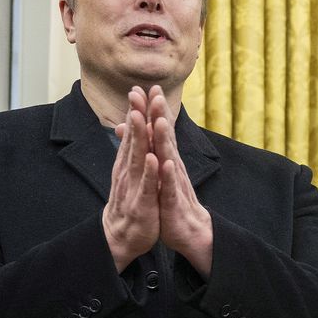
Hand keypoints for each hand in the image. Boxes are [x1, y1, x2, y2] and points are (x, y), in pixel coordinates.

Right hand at [102, 85, 159, 270]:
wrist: (121, 236)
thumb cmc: (130, 201)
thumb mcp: (130, 173)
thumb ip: (130, 150)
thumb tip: (127, 127)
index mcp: (129, 164)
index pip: (134, 133)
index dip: (137, 111)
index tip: (141, 88)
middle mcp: (129, 171)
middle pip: (134, 139)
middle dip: (137, 116)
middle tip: (138, 92)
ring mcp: (134, 186)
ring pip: (138, 159)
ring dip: (140, 138)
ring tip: (142, 118)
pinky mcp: (143, 204)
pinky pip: (148, 186)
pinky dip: (151, 173)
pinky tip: (155, 159)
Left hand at [146, 85, 213, 276]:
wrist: (188, 230)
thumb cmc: (170, 199)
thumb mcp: (155, 172)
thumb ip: (146, 148)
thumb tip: (129, 127)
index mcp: (166, 159)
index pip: (159, 130)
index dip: (153, 110)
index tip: (147, 87)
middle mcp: (172, 166)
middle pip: (165, 137)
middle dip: (160, 115)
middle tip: (155, 93)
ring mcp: (174, 182)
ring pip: (169, 157)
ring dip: (164, 139)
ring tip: (158, 121)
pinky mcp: (173, 200)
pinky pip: (170, 186)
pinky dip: (166, 174)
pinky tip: (165, 163)